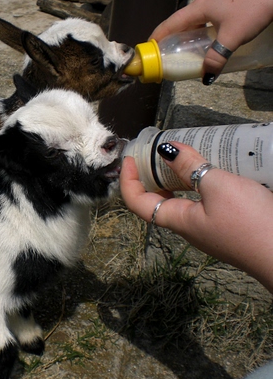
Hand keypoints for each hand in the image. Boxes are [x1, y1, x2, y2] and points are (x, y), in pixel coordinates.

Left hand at [120, 141, 272, 293]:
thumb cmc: (249, 223)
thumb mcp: (217, 187)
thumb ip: (190, 167)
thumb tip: (166, 150)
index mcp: (177, 220)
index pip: (137, 202)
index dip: (128, 180)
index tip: (130, 158)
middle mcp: (188, 226)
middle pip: (157, 200)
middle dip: (150, 175)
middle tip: (154, 153)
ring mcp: (207, 227)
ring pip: (181, 200)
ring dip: (176, 178)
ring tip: (182, 155)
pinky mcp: (225, 225)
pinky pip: (201, 202)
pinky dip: (198, 184)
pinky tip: (211, 171)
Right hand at [150, 0, 272, 82]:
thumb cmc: (255, 9)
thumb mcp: (232, 38)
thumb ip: (216, 59)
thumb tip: (206, 77)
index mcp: (200, 6)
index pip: (171, 22)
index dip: (157, 36)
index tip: (148, 48)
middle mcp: (206, 1)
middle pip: (181, 21)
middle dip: (171, 37)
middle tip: (165, 53)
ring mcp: (218, 0)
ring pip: (195, 19)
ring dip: (187, 33)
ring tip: (185, 49)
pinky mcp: (229, 1)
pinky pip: (207, 17)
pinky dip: (201, 29)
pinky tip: (208, 39)